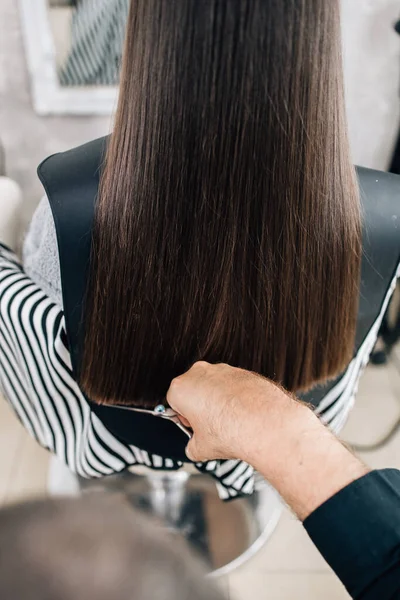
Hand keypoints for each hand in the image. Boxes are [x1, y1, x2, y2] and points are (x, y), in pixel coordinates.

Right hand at [167, 361, 307, 462]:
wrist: (266, 424)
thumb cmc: (231, 432)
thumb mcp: (200, 449)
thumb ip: (191, 446)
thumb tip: (194, 447)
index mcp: (181, 388)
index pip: (173, 401)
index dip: (184, 417)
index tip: (194, 427)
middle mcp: (198, 373)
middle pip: (192, 389)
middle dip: (199, 406)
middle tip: (210, 426)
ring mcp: (221, 369)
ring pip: (212, 385)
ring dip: (216, 400)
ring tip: (229, 422)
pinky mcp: (241, 371)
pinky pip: (231, 384)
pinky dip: (234, 396)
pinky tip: (242, 413)